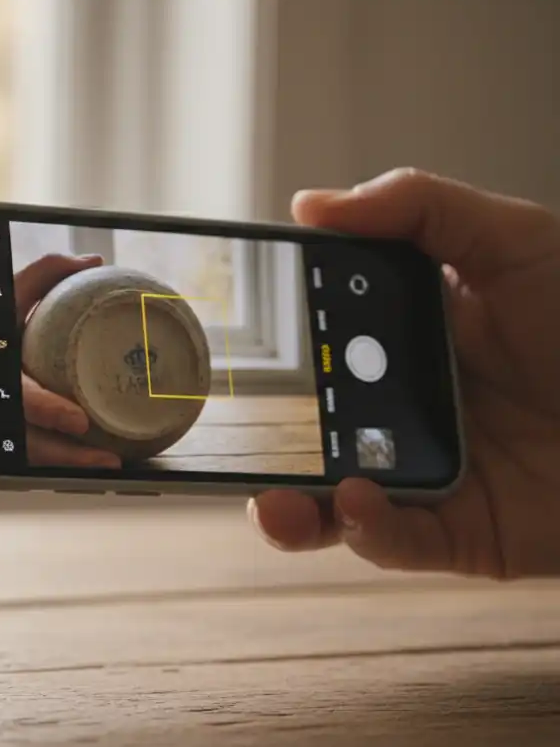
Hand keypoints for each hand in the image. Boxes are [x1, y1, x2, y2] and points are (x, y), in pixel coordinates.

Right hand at [14, 253, 120, 468]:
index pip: (19, 396)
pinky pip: (40, 454)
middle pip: (28, 441)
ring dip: (73, 465)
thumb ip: (47, 272)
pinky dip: (69, 461)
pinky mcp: (16, 431)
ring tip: (112, 464)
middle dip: (65, 455)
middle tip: (106, 459)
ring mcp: (3, 422)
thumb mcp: (12, 290)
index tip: (80, 420)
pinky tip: (103, 461)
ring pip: (35, 454)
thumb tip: (93, 262)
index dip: (47, 411)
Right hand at [249, 168, 559, 578]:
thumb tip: (309, 203)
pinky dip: (367, 531)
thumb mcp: (518, 241)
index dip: (273, 347)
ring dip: (292, 507)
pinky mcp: (463, 534)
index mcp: (410, 337)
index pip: (320, 342)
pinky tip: (356, 504)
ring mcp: (432, 473)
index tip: (227, 342)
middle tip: (227, 432)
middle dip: (261, 439)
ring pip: (337, 500)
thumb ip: (416, 211)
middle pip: (313, 428)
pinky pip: (399, 542)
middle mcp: (409, 408)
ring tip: (270, 500)